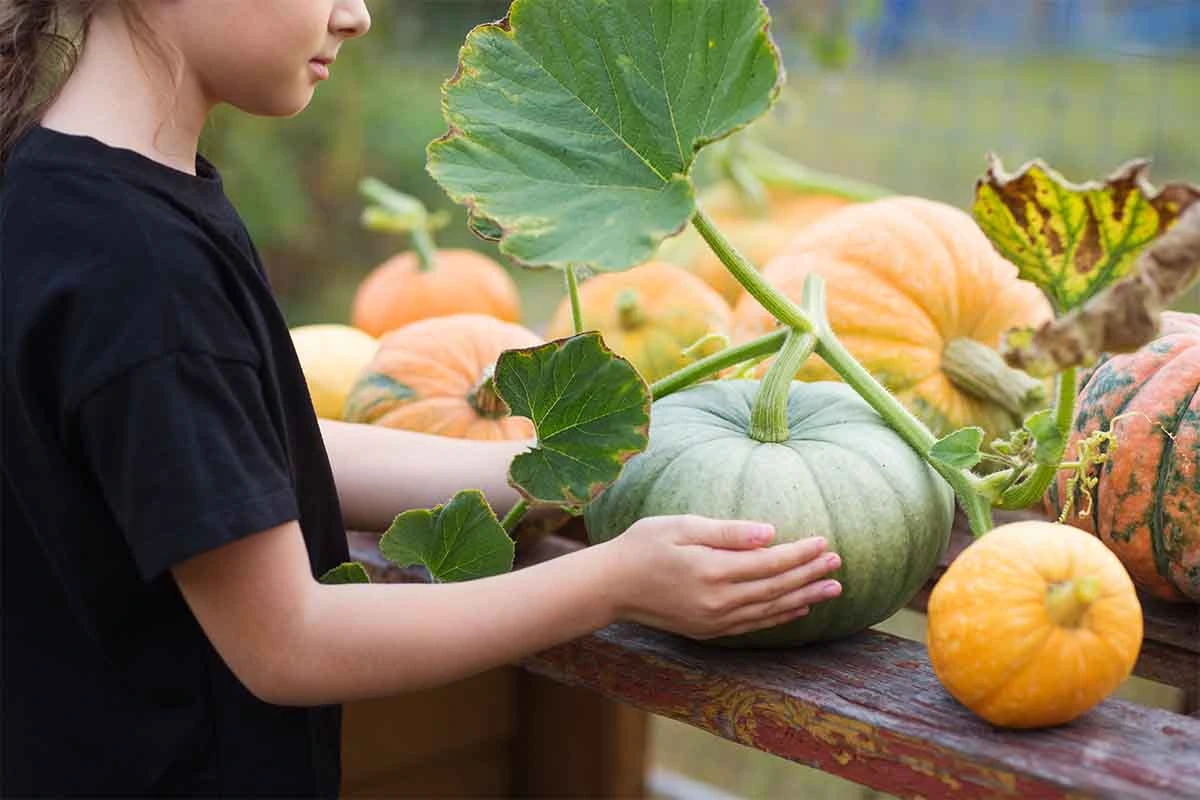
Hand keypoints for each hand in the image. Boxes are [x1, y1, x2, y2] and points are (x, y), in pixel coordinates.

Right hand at [599, 514, 842, 639]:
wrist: (610, 586)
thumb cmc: (643, 546)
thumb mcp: (681, 526)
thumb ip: (728, 532)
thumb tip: (770, 533)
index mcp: (713, 571)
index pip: (770, 563)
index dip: (800, 553)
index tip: (824, 541)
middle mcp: (718, 601)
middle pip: (777, 588)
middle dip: (810, 574)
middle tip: (838, 563)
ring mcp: (714, 620)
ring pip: (770, 610)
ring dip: (804, 598)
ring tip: (832, 589)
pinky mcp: (709, 630)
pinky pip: (754, 625)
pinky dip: (780, 616)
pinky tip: (798, 608)